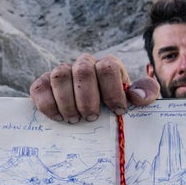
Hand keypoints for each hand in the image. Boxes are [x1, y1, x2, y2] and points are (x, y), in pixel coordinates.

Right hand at [29, 54, 159, 122]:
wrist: (96, 112)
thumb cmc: (117, 105)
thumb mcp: (137, 99)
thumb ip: (146, 92)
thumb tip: (136, 97)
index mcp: (107, 65)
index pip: (108, 68)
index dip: (113, 90)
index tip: (118, 111)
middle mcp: (83, 64)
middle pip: (83, 71)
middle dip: (88, 98)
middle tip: (91, 117)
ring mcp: (62, 72)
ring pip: (59, 75)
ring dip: (67, 101)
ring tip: (74, 120)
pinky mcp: (44, 83)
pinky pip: (39, 87)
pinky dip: (47, 104)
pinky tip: (58, 118)